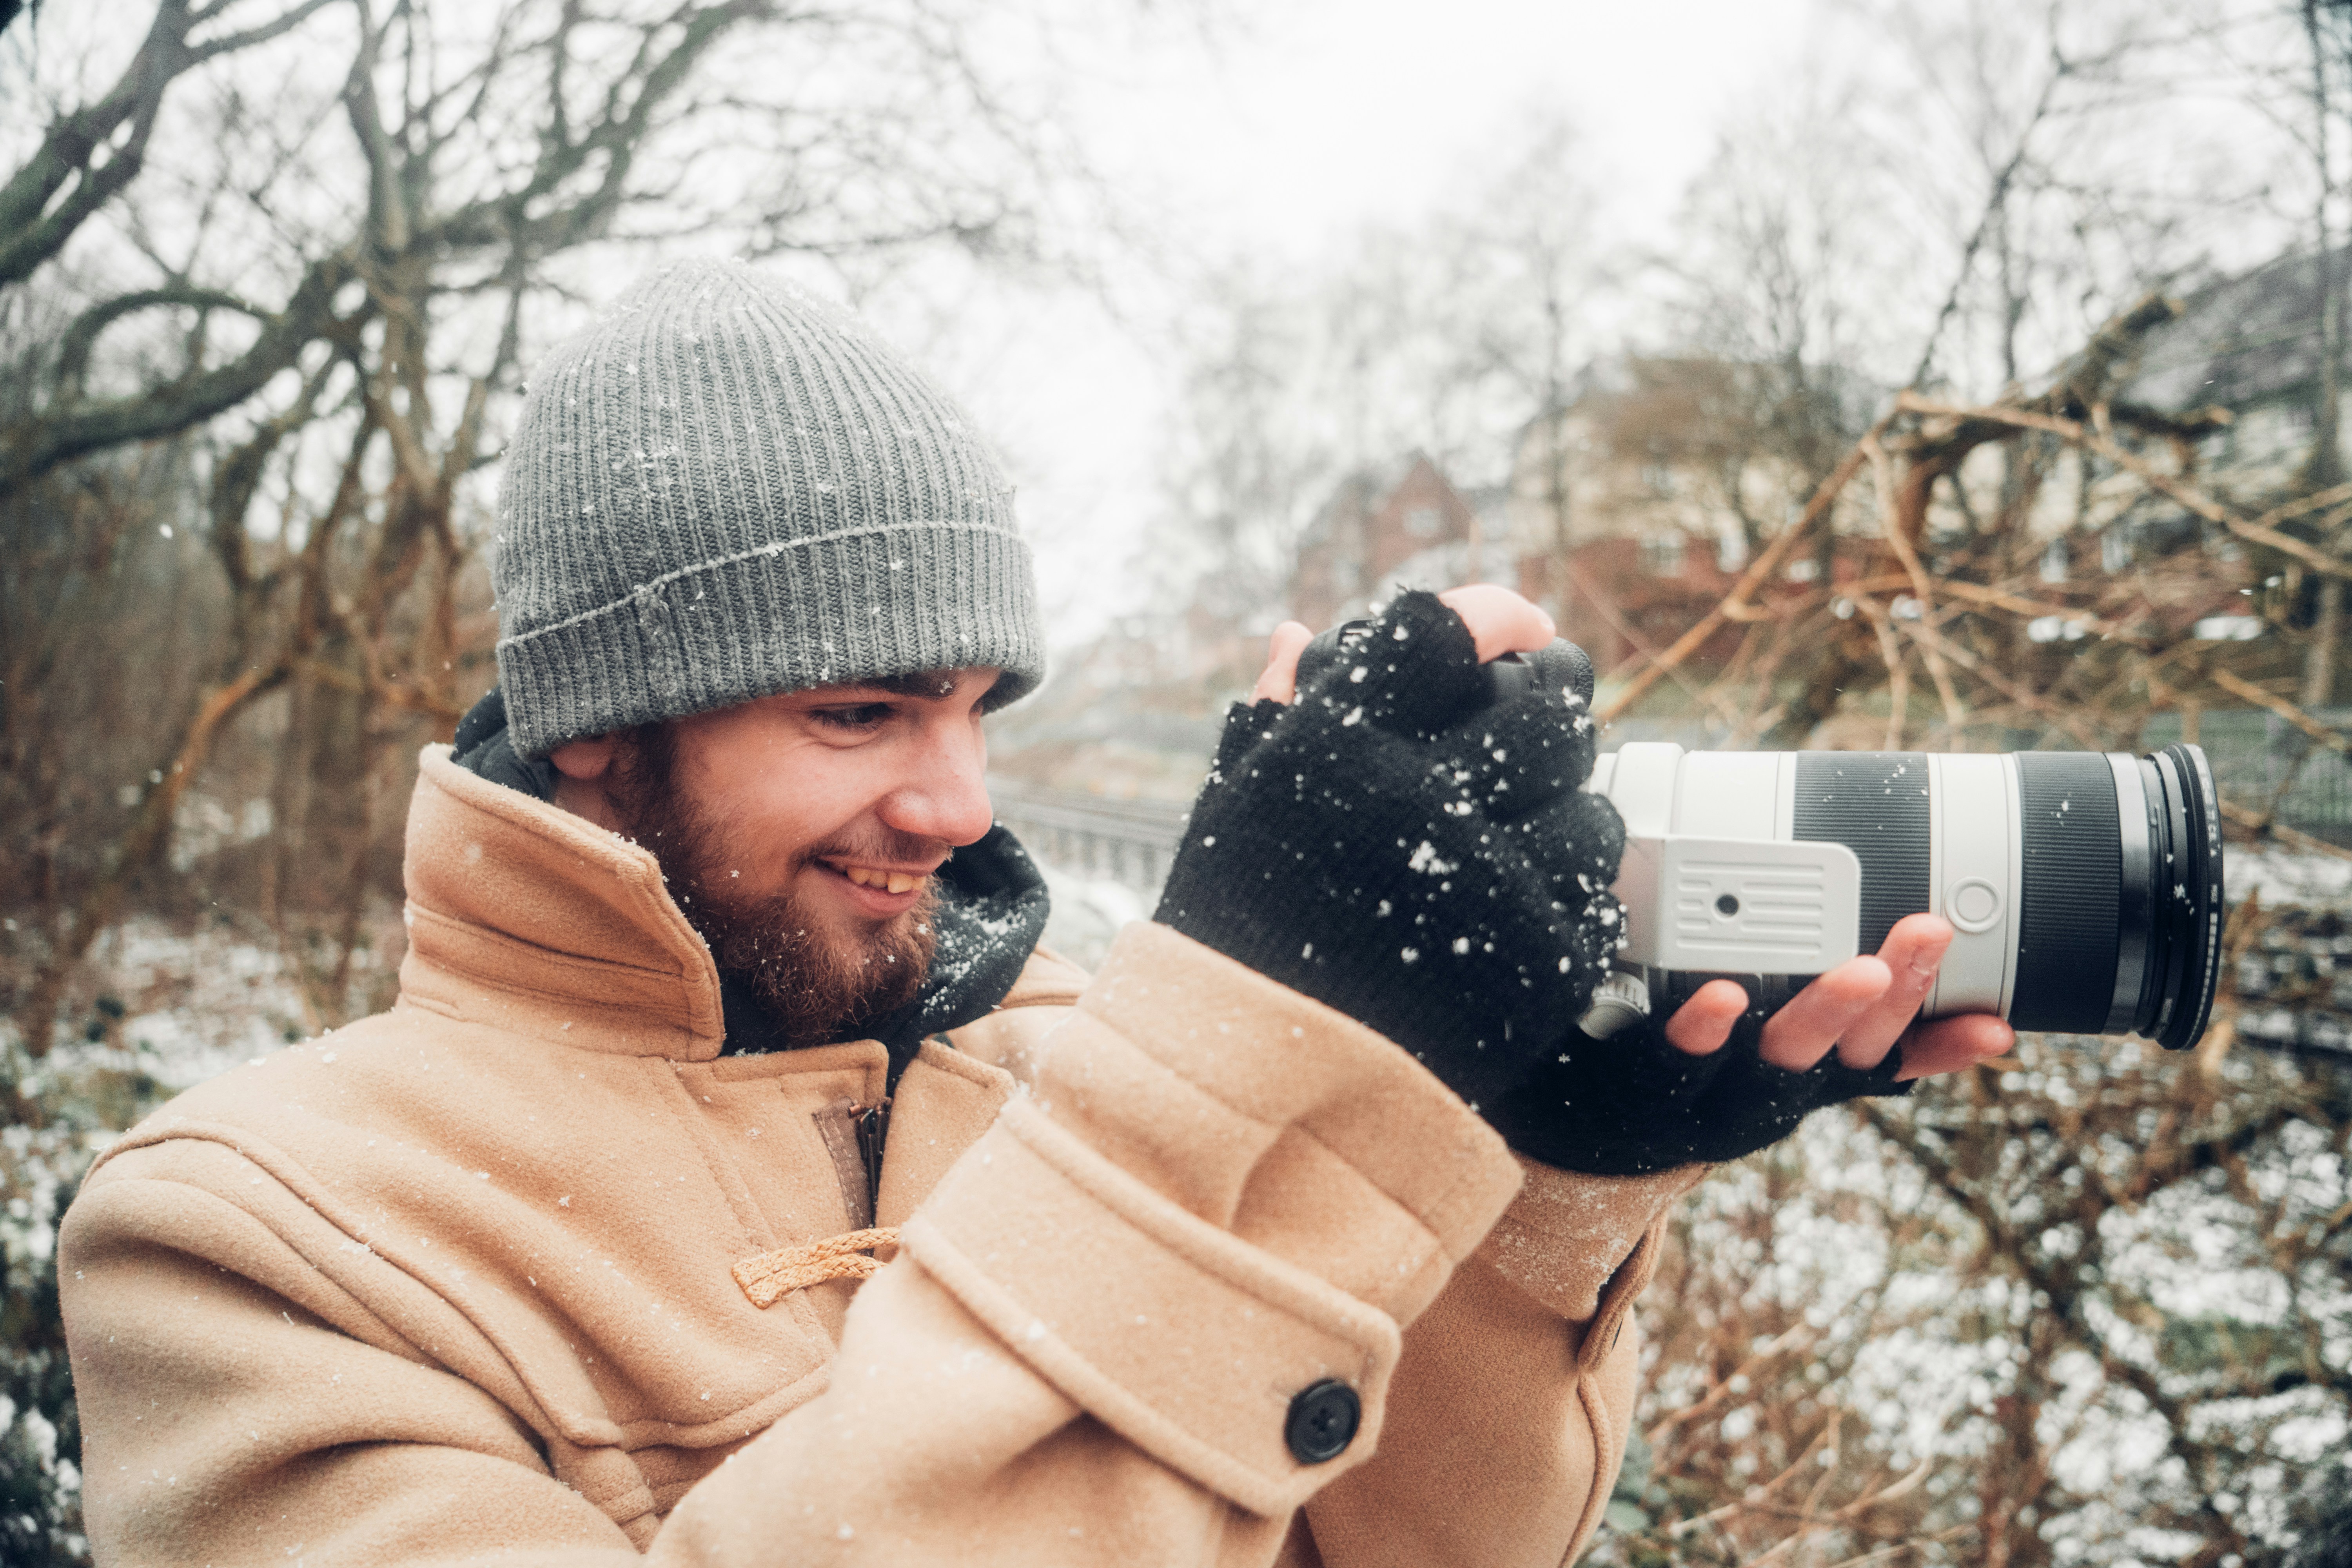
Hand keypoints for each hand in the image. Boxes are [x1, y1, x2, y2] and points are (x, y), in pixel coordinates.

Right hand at [1157, 587, 1624, 1111]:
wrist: (1256, 1088)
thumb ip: (1276, 715)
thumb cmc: (1240, 939)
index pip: (1441, 632)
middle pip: (1545, 713)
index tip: (1516, 627)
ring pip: (1591, 809)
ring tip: (1523, 837)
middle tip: (1538, 727)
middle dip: (1552, 711)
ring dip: (1568, 813)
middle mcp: (1414, 803)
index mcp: (1331, 748)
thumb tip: (1304, 634)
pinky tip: (1524, 909)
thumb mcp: (1236, 812)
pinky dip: (1571, 899)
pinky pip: (1598, 900)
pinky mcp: (1539, 965)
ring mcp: (1486, 886)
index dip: (1494, 615)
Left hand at [1487, 914, 2016, 1176]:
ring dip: (1819, 1017)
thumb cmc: (1689, 1079)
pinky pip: (1671, 1065)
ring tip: (1856, 971)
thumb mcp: (1782, 1060)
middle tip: (1923, 945)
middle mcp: (1761, 1100)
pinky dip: (1699, 1033)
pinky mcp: (1635, 1089)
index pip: (1886, 1063)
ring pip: (1772, 1063)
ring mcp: (1701, 1099)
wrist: (1569, 1132)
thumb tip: (1982, 1019)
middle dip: (1886, 1003)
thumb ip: (1861, 1032)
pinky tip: (1720, 999)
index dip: (1942, 1048)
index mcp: (1800, 1083)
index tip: (1996, 1024)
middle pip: (1839, 1058)